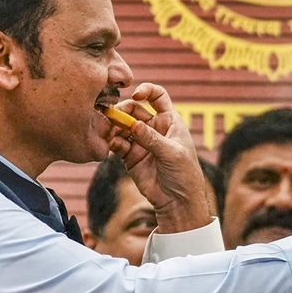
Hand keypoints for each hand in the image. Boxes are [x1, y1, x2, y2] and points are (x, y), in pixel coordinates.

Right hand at [108, 83, 211, 232]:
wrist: (177, 201)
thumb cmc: (184, 173)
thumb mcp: (172, 153)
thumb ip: (152, 139)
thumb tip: (134, 125)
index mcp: (170, 121)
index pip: (158, 96)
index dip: (147, 91)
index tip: (136, 94)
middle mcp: (153, 128)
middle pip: (133, 110)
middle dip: (123, 111)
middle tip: (112, 117)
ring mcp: (140, 141)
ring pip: (122, 126)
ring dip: (113, 126)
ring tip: (107, 131)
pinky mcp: (129, 156)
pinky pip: (116, 143)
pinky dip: (111, 141)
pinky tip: (110, 144)